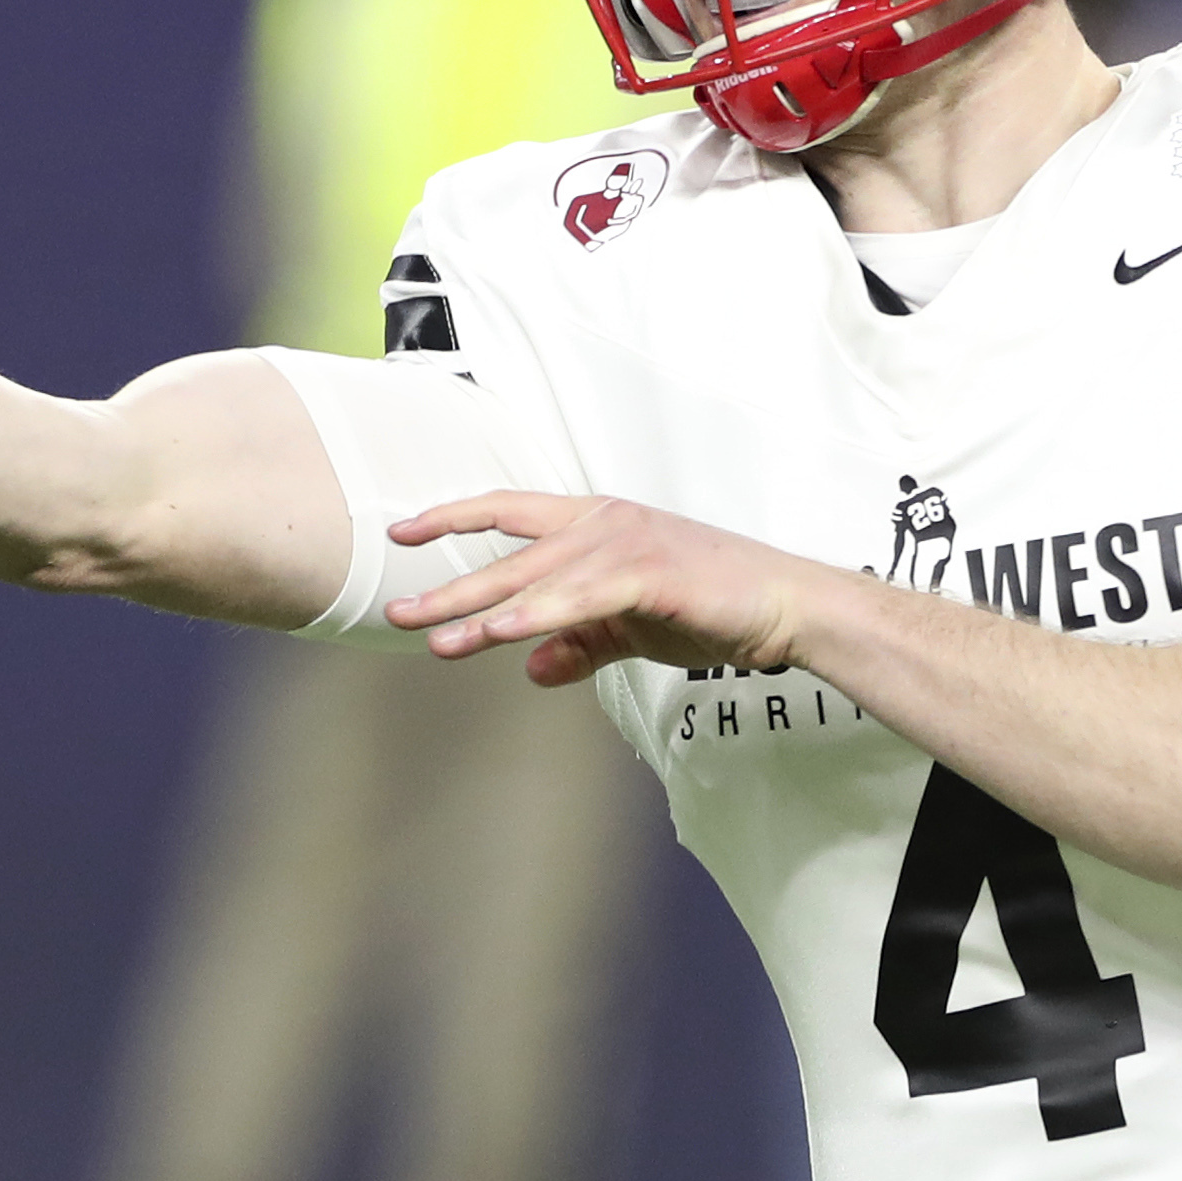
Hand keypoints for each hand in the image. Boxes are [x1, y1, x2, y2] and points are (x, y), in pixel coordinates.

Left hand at [387, 490, 834, 688]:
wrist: (783, 604)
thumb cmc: (712, 605)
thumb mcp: (630, 627)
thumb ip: (580, 643)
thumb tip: (531, 669)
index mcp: (597, 522)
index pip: (510, 510)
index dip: (454, 518)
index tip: (404, 533)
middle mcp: (603, 523)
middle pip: (509, 555)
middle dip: (450, 585)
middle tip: (398, 611)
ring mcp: (624, 544)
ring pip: (534, 580)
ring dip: (481, 610)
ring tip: (435, 637)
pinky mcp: (646, 574)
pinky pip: (577, 598)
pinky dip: (536, 615)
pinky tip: (500, 633)